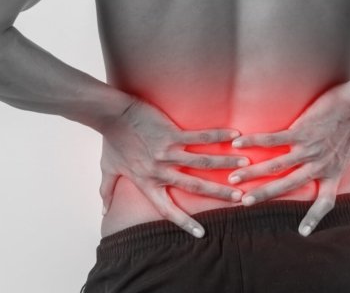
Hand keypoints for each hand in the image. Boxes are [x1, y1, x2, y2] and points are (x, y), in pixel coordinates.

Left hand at [99, 97, 247, 236]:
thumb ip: (107, 191)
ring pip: (203, 162)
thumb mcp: (108, 169)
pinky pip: (200, 137)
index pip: (168, 209)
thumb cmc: (111, 140)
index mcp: (147, 183)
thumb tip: (104, 211)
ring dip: (226, 164)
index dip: (185, 223)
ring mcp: (167, 153)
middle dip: (220, 193)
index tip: (202, 234)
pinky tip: (234, 136)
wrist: (112, 115)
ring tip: (245, 165)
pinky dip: (218, 137)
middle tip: (240, 197)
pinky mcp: (171, 134)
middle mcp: (160, 171)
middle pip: (195, 186)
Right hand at [229, 83, 349, 235]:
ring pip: (275, 166)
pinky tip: (238, 144)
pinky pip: (274, 140)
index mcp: (333, 172)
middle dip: (263, 194)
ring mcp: (308, 149)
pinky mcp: (301, 132)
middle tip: (244, 202)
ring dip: (252, 173)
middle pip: (288, 186)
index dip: (314, 218)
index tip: (301, 232)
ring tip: (234, 178)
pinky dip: (255, 142)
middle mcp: (318, 165)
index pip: (324, 202)